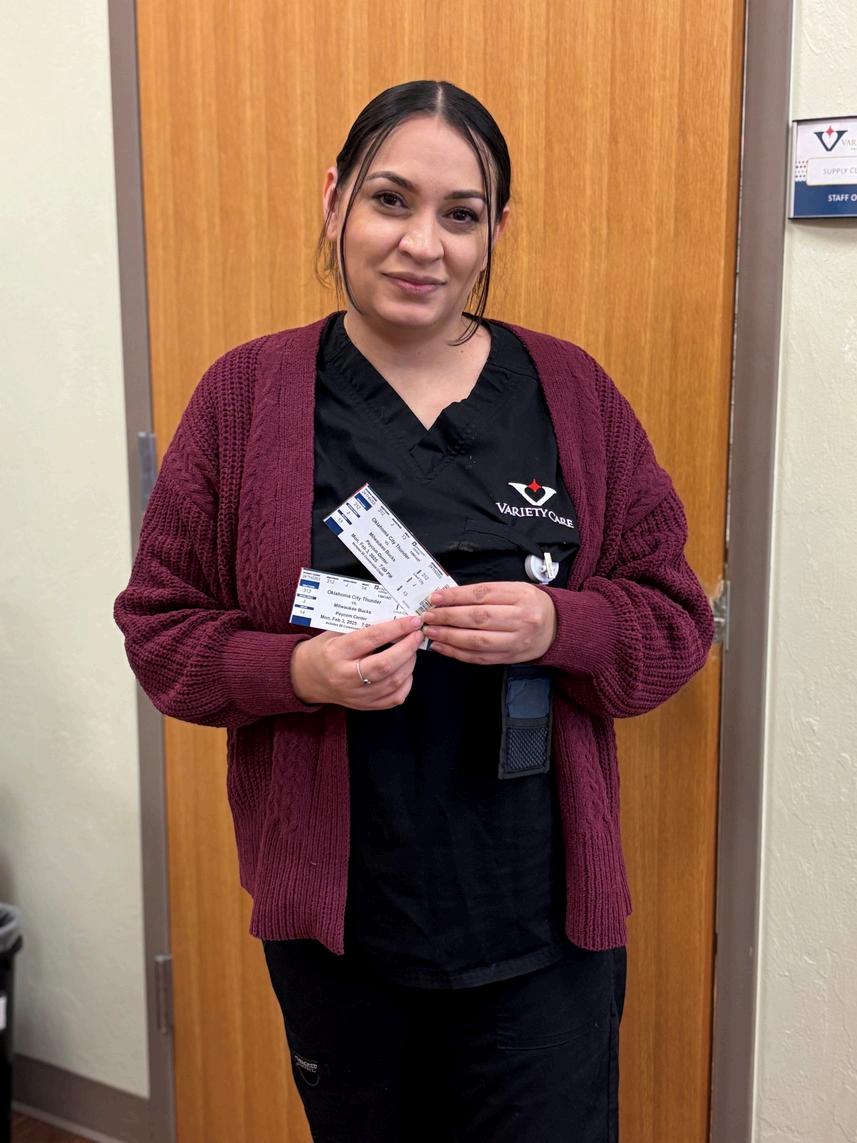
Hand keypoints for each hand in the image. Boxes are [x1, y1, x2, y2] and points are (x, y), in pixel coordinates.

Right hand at [290, 615, 423, 709]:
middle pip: (385, 664)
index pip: (371, 638)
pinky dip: (406, 682)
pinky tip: (406, 669)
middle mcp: (345, 677)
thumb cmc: (324, 650)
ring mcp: (356, 695)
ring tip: (412, 649)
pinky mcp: (365, 706)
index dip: (396, 628)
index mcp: (336, 653)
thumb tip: (396, 619)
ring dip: (410, 663)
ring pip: (393, 681)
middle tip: (418, 635)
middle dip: (408, 647)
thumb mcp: (336, 632)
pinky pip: (395, 698)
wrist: (306, 678)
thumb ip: (363, 627)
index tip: (412, 621)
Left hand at [421, 582, 556, 664]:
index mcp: (521, 596)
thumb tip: (449, 597)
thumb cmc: (530, 604)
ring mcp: (516, 641)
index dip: (455, 596)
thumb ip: (485, 592)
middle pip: (478, 618)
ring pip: (477, 641)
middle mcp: (521, 619)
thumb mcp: (514, 589)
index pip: (482, 594)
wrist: (557, 627)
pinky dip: (457, 653)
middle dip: (448, 617)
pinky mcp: (510, 658)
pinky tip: (443, 647)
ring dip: (449, 637)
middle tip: (429, 616)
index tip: (435, 597)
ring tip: (432, 631)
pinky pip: (480, 658)